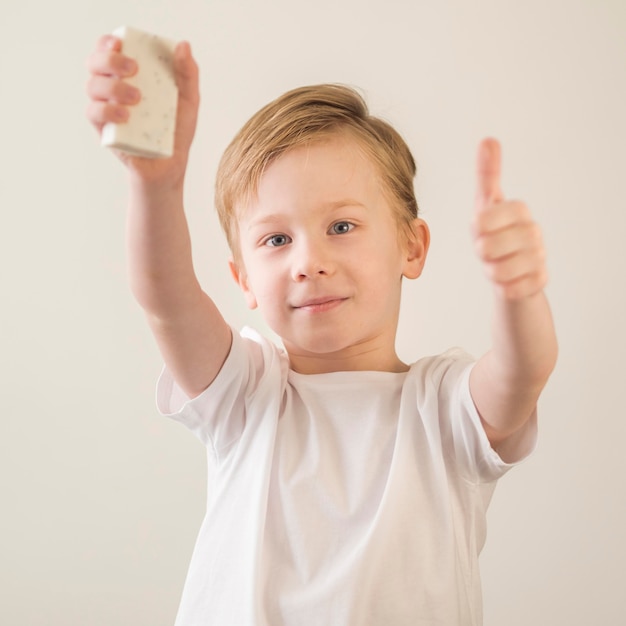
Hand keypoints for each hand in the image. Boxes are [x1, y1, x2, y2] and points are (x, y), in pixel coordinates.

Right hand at [85, 34, 199, 184]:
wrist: (171, 165)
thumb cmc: (176, 130)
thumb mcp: (188, 100)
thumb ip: (188, 74)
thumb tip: (184, 45)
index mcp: (131, 76)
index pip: (110, 50)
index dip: (108, 42)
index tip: (120, 42)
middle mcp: (114, 88)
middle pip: (96, 63)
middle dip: (109, 59)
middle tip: (133, 68)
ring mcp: (107, 108)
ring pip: (93, 86)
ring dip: (112, 86)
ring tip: (136, 98)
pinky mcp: (105, 129)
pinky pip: (94, 113)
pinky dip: (108, 110)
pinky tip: (126, 115)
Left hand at [473, 138, 547, 299]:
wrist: (512, 272)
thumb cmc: (494, 235)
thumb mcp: (486, 205)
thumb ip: (487, 175)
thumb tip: (489, 139)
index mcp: (518, 210)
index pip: (487, 216)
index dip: (477, 226)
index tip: (478, 228)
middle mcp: (532, 231)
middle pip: (489, 247)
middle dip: (480, 252)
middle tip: (484, 251)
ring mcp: (538, 256)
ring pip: (500, 270)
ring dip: (490, 270)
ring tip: (494, 265)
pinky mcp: (539, 280)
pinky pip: (513, 288)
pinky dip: (503, 287)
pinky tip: (506, 280)